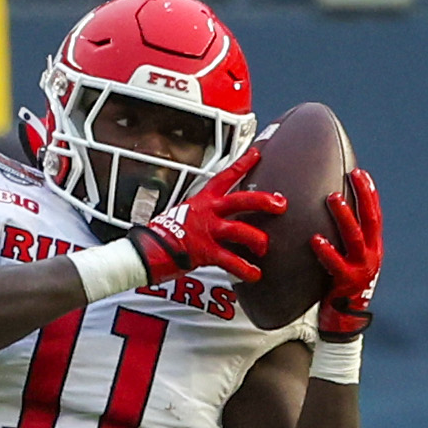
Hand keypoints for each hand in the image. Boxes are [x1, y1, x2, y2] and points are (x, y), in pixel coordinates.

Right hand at [132, 146, 286, 285]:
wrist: (146, 250)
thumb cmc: (166, 234)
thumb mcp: (186, 214)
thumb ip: (207, 214)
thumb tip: (223, 217)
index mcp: (203, 200)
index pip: (225, 176)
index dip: (242, 164)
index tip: (258, 153)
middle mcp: (207, 211)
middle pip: (241, 200)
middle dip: (263, 201)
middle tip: (281, 204)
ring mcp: (207, 230)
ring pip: (241, 230)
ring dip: (257, 240)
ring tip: (264, 249)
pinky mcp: (205, 251)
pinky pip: (231, 261)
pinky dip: (245, 269)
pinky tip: (255, 275)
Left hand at [312, 168, 381, 337]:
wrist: (345, 320)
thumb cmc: (341, 286)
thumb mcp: (350, 260)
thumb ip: (345, 240)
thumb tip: (327, 214)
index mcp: (373, 248)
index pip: (374, 215)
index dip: (370, 194)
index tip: (361, 173)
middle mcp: (371, 256)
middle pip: (369, 220)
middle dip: (363, 196)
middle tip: (351, 175)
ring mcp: (361, 269)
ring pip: (354, 237)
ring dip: (344, 216)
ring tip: (332, 198)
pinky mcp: (347, 283)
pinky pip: (336, 264)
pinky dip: (326, 251)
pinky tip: (315, 239)